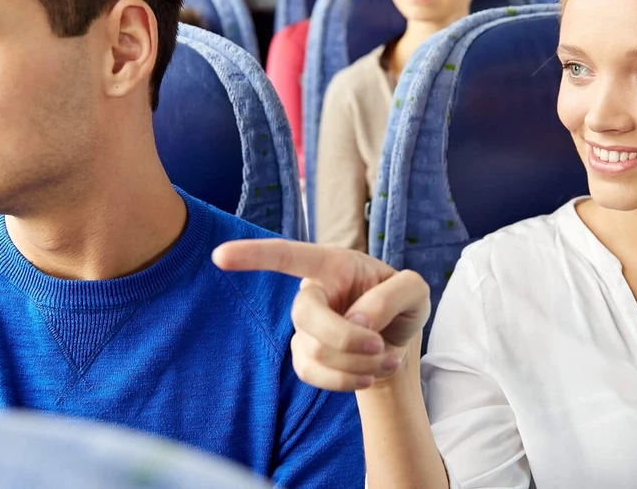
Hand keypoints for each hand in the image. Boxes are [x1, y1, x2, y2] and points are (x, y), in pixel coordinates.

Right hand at [212, 239, 429, 391]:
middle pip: (304, 314)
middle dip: (344, 338)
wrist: (397, 340)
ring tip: (387, 358)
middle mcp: (312, 293)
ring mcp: (304, 327)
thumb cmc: (401, 304)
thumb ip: (392, 296)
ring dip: (356, 363)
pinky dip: (346, 380)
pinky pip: (312, 374)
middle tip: (380, 346)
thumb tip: (356, 319)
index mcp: (333, 264)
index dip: (255, 255)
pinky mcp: (305, 356)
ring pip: (314, 350)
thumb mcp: (416, 291)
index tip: (220, 257)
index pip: (289, 256)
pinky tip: (370, 374)